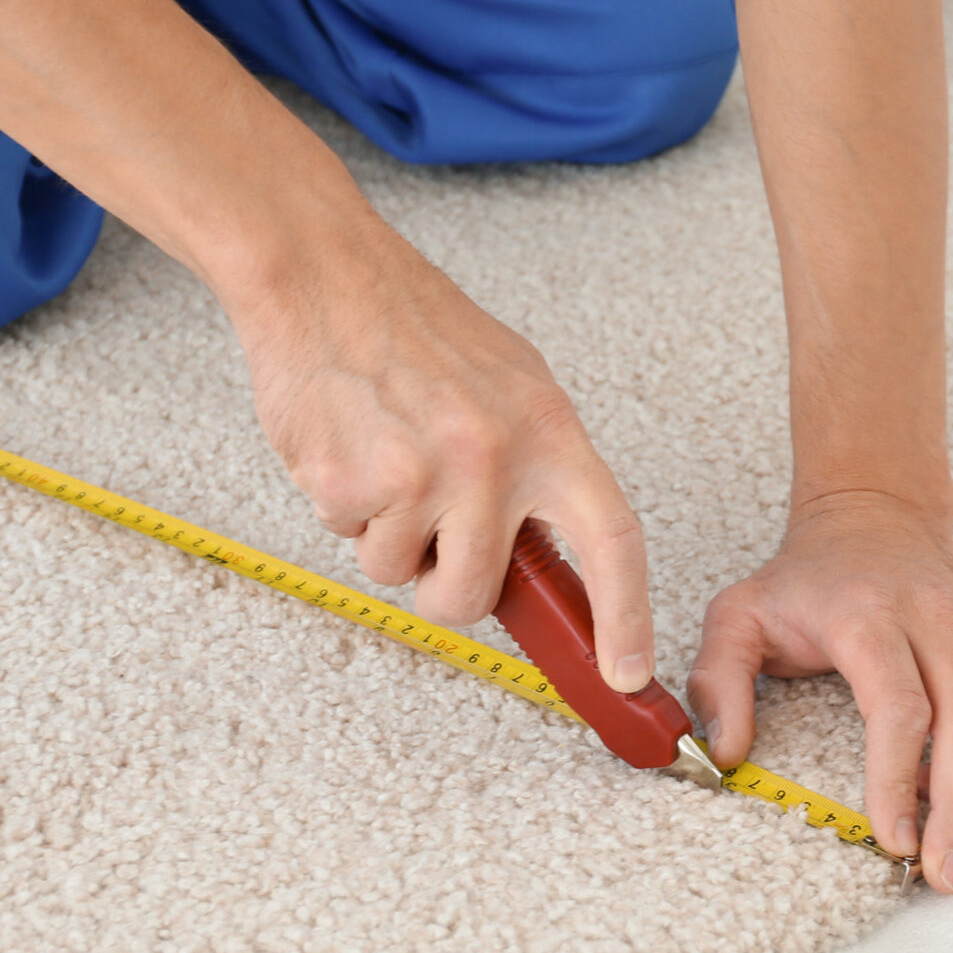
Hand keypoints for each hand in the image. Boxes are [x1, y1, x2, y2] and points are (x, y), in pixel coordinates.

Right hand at [226, 220, 655, 676]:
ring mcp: (420, 473)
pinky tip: (350, 444)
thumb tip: (558, 561)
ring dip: (387, 537)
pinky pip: (348, 539)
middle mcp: (493, 457)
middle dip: (444, 587)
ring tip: (386, 456)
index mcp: (550, 431)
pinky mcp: (351, 482)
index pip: (613, 540)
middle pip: (474, 594)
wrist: (325, 278)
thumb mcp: (515, 388)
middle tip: (430, 535)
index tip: (627, 674)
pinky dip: (344, 508)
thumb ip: (539, 473)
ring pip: (401, 573)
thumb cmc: (420, 331)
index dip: (626, 616)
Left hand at [687, 493, 952, 891]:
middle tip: (944, 875)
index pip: (900, 708)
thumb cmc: (803, 580)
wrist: (873, 516)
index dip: (899, 780)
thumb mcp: (736, 617)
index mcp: (868, 615)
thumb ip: (718, 685)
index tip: (893, 841)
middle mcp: (937, 617)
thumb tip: (726, 756)